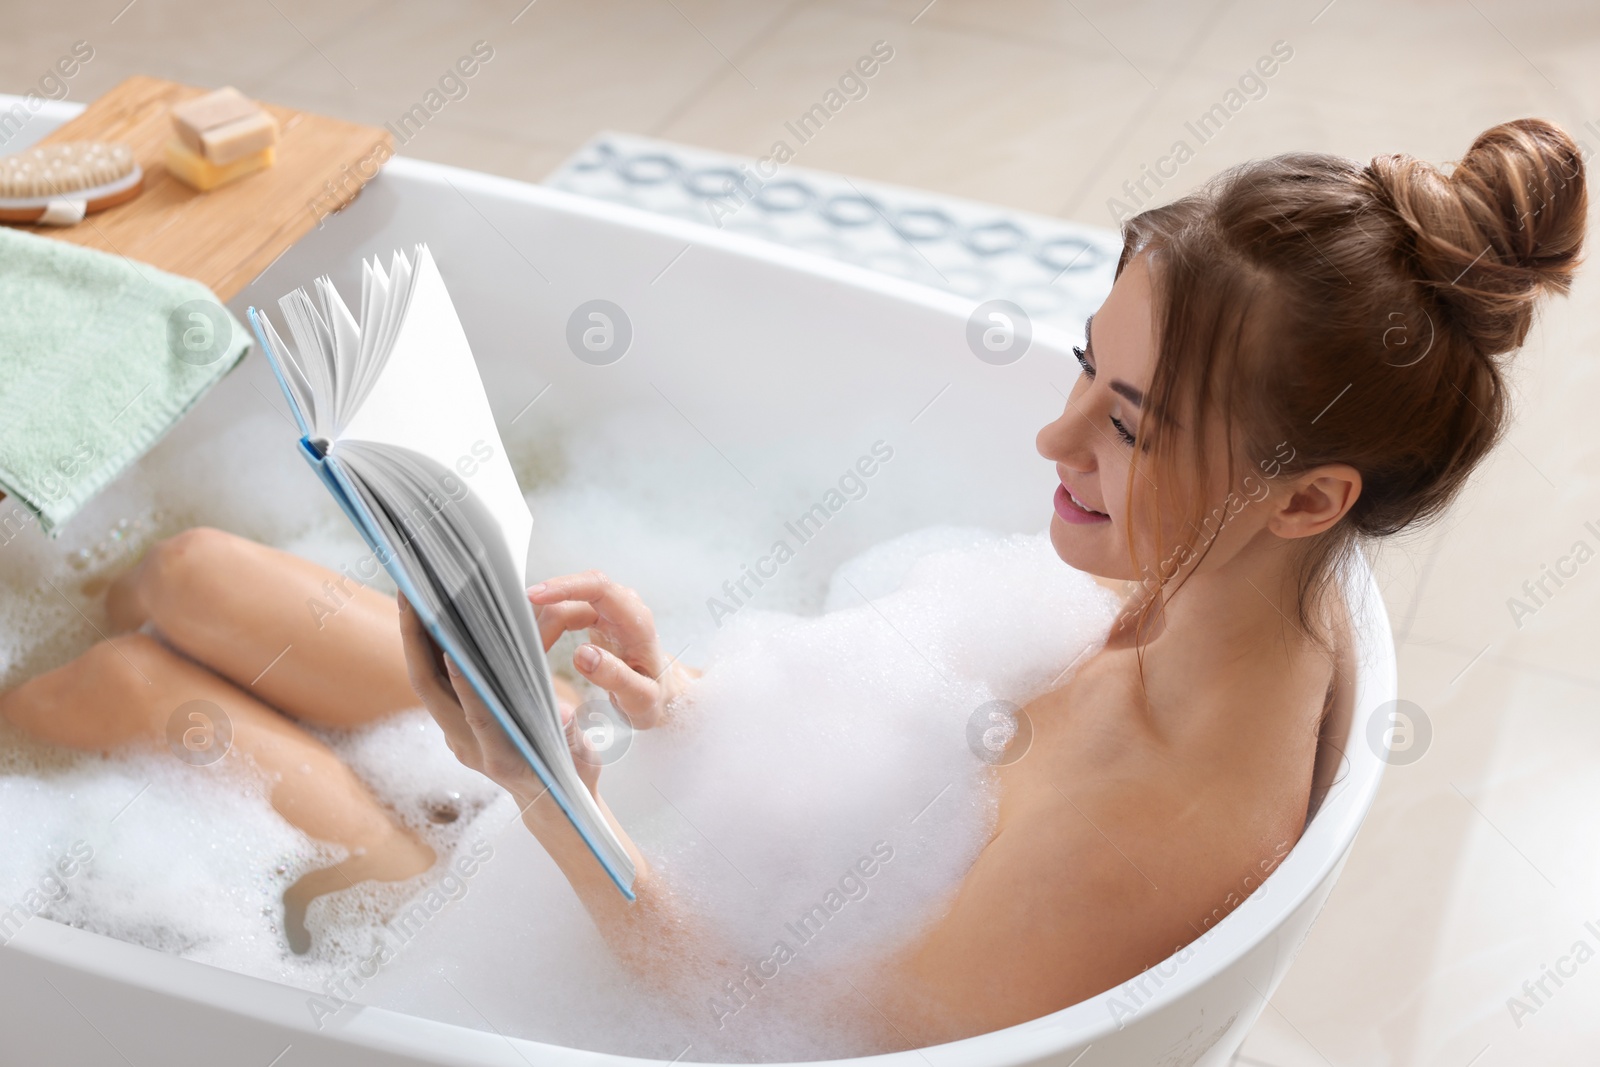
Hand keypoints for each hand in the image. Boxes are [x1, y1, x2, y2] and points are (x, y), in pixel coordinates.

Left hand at [398, 594, 604, 800]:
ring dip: (415, 637)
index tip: (453, 646)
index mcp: (500, 756)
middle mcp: (467, 745)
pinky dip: (427, 647)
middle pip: (430, 688)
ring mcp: (454, 734)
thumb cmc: (569, 777)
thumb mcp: (581, 760)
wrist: (547, 801)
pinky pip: (432, 681)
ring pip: (425, 681)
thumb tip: (564, 713)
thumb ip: (571, 736)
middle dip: (417, 640)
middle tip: (412, 594)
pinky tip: (430, 616)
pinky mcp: (452, 723)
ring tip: (414, 593)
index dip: (463, 680)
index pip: (475, 712)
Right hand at [528, 571, 694, 729]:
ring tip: (535, 655)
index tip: (535, 596)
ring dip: (544, 624)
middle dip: (546, 617)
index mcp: (637, 621)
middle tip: (530, 653)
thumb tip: (583, 654)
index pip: (599, 587)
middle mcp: (623, 606)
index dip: (565, 586)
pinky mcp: (595, 614)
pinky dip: (547, 625)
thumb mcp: (640, 699)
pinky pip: (564, 609)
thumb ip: (616, 678)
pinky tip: (540, 645)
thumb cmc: (653, 696)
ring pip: (565, 602)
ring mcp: (608, 608)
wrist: (660, 691)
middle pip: (575, 593)